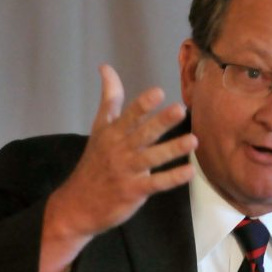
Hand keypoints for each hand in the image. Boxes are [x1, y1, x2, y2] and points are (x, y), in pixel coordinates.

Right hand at [38, 65, 196, 271]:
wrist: (78, 204)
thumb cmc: (94, 163)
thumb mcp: (99, 129)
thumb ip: (109, 99)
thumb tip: (106, 67)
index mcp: (112, 133)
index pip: (128, 115)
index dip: (143, 104)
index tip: (158, 92)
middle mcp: (119, 150)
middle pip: (142, 133)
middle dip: (161, 121)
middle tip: (180, 109)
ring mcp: (126, 171)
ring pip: (152, 158)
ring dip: (172, 149)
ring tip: (193, 140)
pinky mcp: (133, 191)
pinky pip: (156, 184)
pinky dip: (172, 178)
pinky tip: (189, 172)